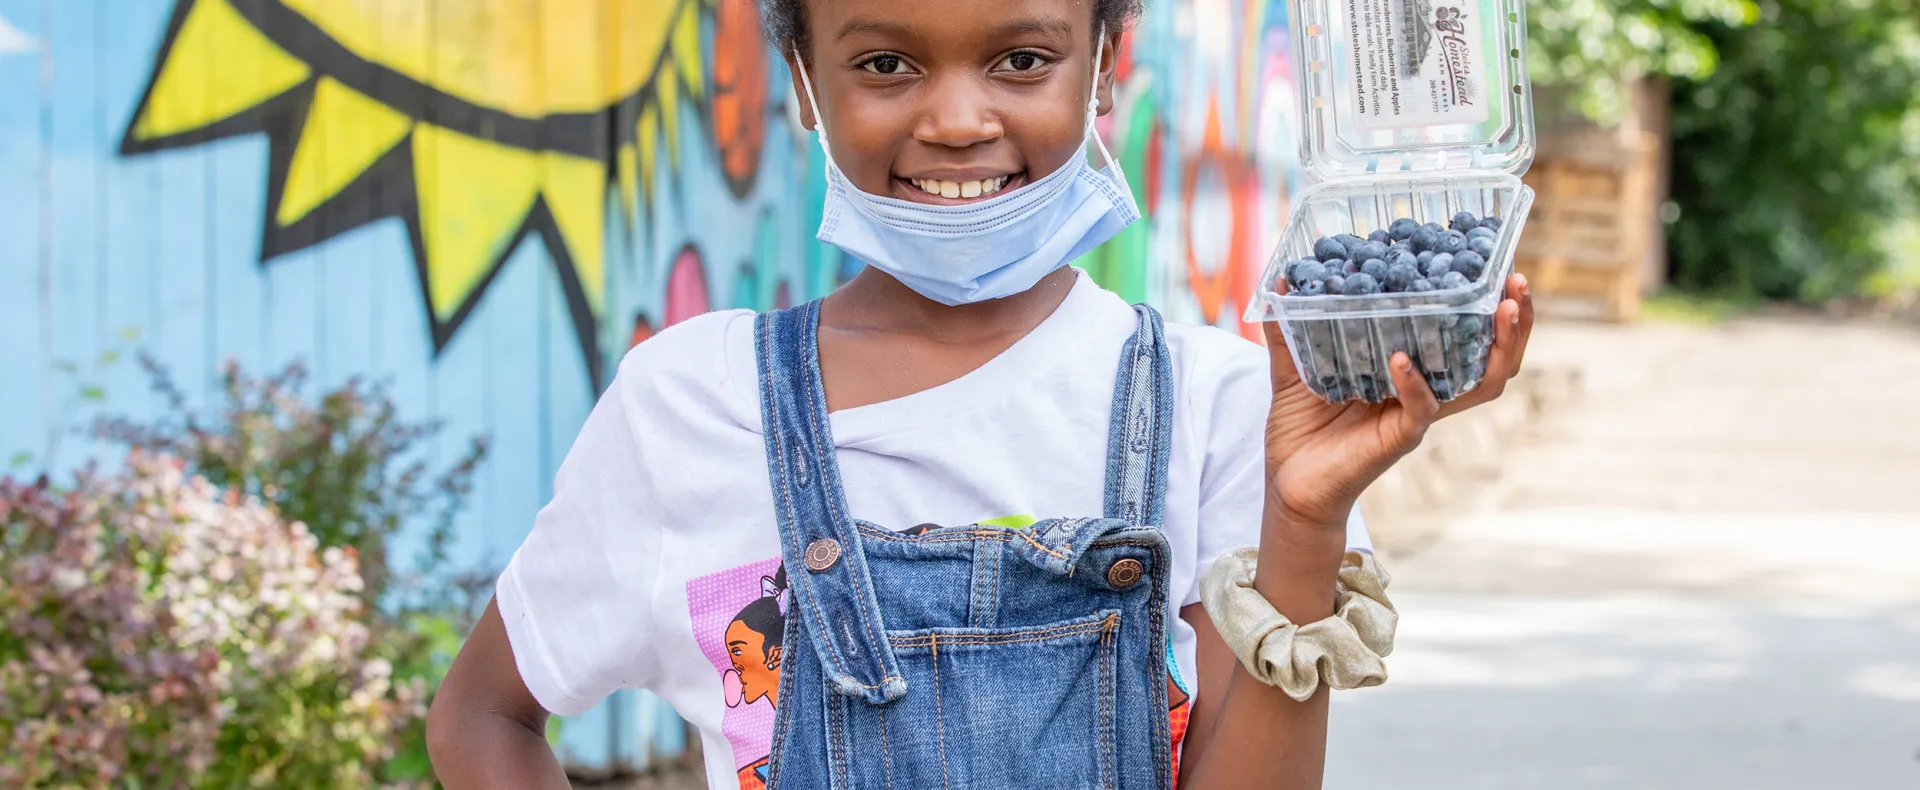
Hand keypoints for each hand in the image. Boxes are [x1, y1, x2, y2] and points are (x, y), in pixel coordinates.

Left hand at [1260, 274, 1535, 529]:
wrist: (1289, 484)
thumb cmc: (1300, 429)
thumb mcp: (1294, 368)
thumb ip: (1289, 328)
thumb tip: (1279, 281)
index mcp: (1411, 370)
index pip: (1463, 334)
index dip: (1485, 303)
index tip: (1496, 263)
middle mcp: (1426, 390)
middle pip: (1493, 357)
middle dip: (1515, 320)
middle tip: (1517, 280)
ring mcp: (1419, 414)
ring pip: (1482, 382)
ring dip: (1501, 345)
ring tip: (1504, 306)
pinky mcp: (1401, 437)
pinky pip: (1422, 407)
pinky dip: (1415, 381)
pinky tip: (1402, 358)